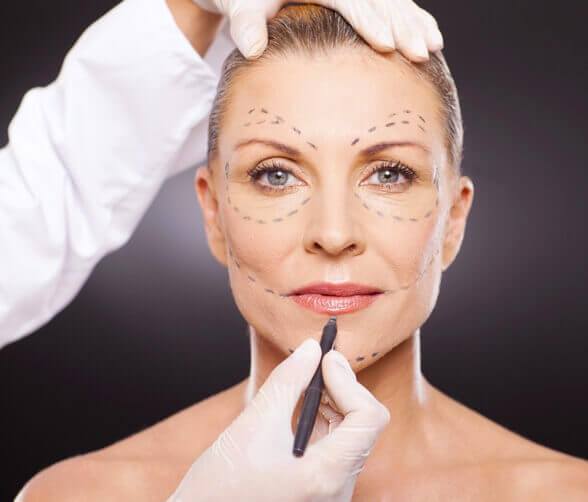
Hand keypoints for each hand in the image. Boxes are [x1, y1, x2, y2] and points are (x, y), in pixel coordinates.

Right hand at [167, 338, 390, 501]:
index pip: (369, 419)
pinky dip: (326, 421)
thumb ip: (288, 382)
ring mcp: (331, 495)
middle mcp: (337, 491)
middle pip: (364, 425)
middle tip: (316, 362)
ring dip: (335, 401)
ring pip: (353, 435)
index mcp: (326, 476)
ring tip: (305, 383)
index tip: (325, 359)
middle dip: (342, 387)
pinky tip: (302, 408)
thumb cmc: (220, 485)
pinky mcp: (321, 492)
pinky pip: (339, 449)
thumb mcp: (253, 424)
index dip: (350, 382)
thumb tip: (311, 349)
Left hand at [193, 0, 442, 60]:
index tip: (387, 43)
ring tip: (432, 47)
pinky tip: (430, 36)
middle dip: (402, 23)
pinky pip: (392, 3)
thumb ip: (246, 24)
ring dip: (413, 22)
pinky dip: (411, 18)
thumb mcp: (242, 8)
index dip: (369, 19)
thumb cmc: (248, 0)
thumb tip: (252, 47)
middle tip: (420, 51)